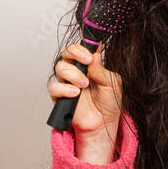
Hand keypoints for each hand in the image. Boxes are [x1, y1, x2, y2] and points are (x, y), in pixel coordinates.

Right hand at [49, 43, 122, 163]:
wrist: (103, 123)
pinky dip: (65, 89)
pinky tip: (76, 93)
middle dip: (76, 53)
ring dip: (73, 74)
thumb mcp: (112, 84)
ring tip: (85, 84)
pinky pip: (55, 87)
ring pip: (60, 67)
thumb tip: (95, 56)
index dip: (85, 44)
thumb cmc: (109, 102)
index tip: (92, 48)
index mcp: (91, 64)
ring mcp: (67, 82)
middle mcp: (77, 70)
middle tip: (87, 60)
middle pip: (67, 52)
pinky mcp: (60, 96)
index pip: (84, 47)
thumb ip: (102, 70)